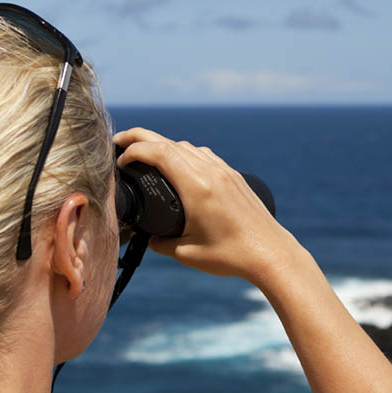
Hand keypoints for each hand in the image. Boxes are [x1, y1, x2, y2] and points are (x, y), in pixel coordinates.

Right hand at [114, 127, 298, 285]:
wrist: (271, 254)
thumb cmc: (232, 255)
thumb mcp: (187, 253)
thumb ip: (161, 243)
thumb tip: (149, 238)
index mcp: (197, 186)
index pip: (159, 152)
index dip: (134, 151)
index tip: (120, 161)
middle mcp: (211, 172)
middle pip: (170, 142)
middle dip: (140, 137)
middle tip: (120, 141)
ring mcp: (224, 171)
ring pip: (188, 146)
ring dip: (164, 145)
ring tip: (146, 154)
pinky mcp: (234, 177)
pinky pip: (204, 155)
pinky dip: (185, 153)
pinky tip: (179, 165)